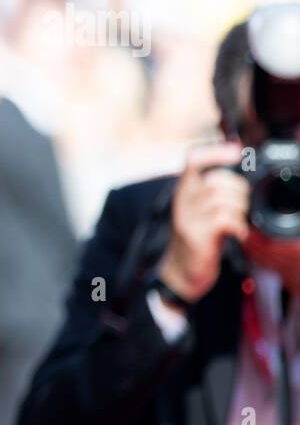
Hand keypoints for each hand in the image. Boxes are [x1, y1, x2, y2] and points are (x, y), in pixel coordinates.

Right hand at [158, 142, 249, 305]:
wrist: (181, 272)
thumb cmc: (198, 239)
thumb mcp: (201, 210)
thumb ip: (213, 191)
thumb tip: (238, 168)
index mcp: (184, 191)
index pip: (192, 160)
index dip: (215, 152)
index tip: (236, 153)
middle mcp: (182, 202)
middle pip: (215, 181)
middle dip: (239, 191)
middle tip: (242, 206)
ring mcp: (187, 219)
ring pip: (222, 200)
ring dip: (240, 211)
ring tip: (239, 222)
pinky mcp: (196, 236)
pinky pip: (224, 220)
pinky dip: (238, 227)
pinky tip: (237, 234)